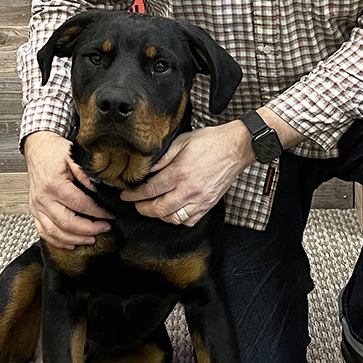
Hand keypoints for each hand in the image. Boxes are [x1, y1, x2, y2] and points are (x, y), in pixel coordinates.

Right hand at [25, 130, 112, 248]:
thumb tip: (100, 190)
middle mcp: (43, 198)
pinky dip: (58, 241)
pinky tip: (71, 243)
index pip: (80, 204)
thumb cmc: (54, 152)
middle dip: (89, 229)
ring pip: (55, 232)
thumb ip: (86, 174)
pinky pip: (44, 232)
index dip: (97, 212)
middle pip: (67, 223)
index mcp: (54, 184)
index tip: (109, 215)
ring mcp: (37, 207)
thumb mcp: (73, 156)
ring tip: (92, 239)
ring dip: (75, 239)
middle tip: (104, 228)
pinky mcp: (34, 211)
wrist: (37, 149)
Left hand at [121, 122, 254, 225]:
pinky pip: (189, 221)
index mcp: (180, 172)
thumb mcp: (182, 141)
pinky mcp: (209, 204)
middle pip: (159, 208)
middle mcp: (189, 189)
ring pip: (173, 219)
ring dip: (159, 215)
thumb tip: (147, 169)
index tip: (126, 195)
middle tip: (136, 203)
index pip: (150, 190)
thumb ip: (163, 157)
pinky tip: (172, 211)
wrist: (236, 147)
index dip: (134, 194)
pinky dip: (177, 220)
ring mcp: (200, 200)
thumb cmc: (210, 141)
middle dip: (142, 208)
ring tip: (152, 208)